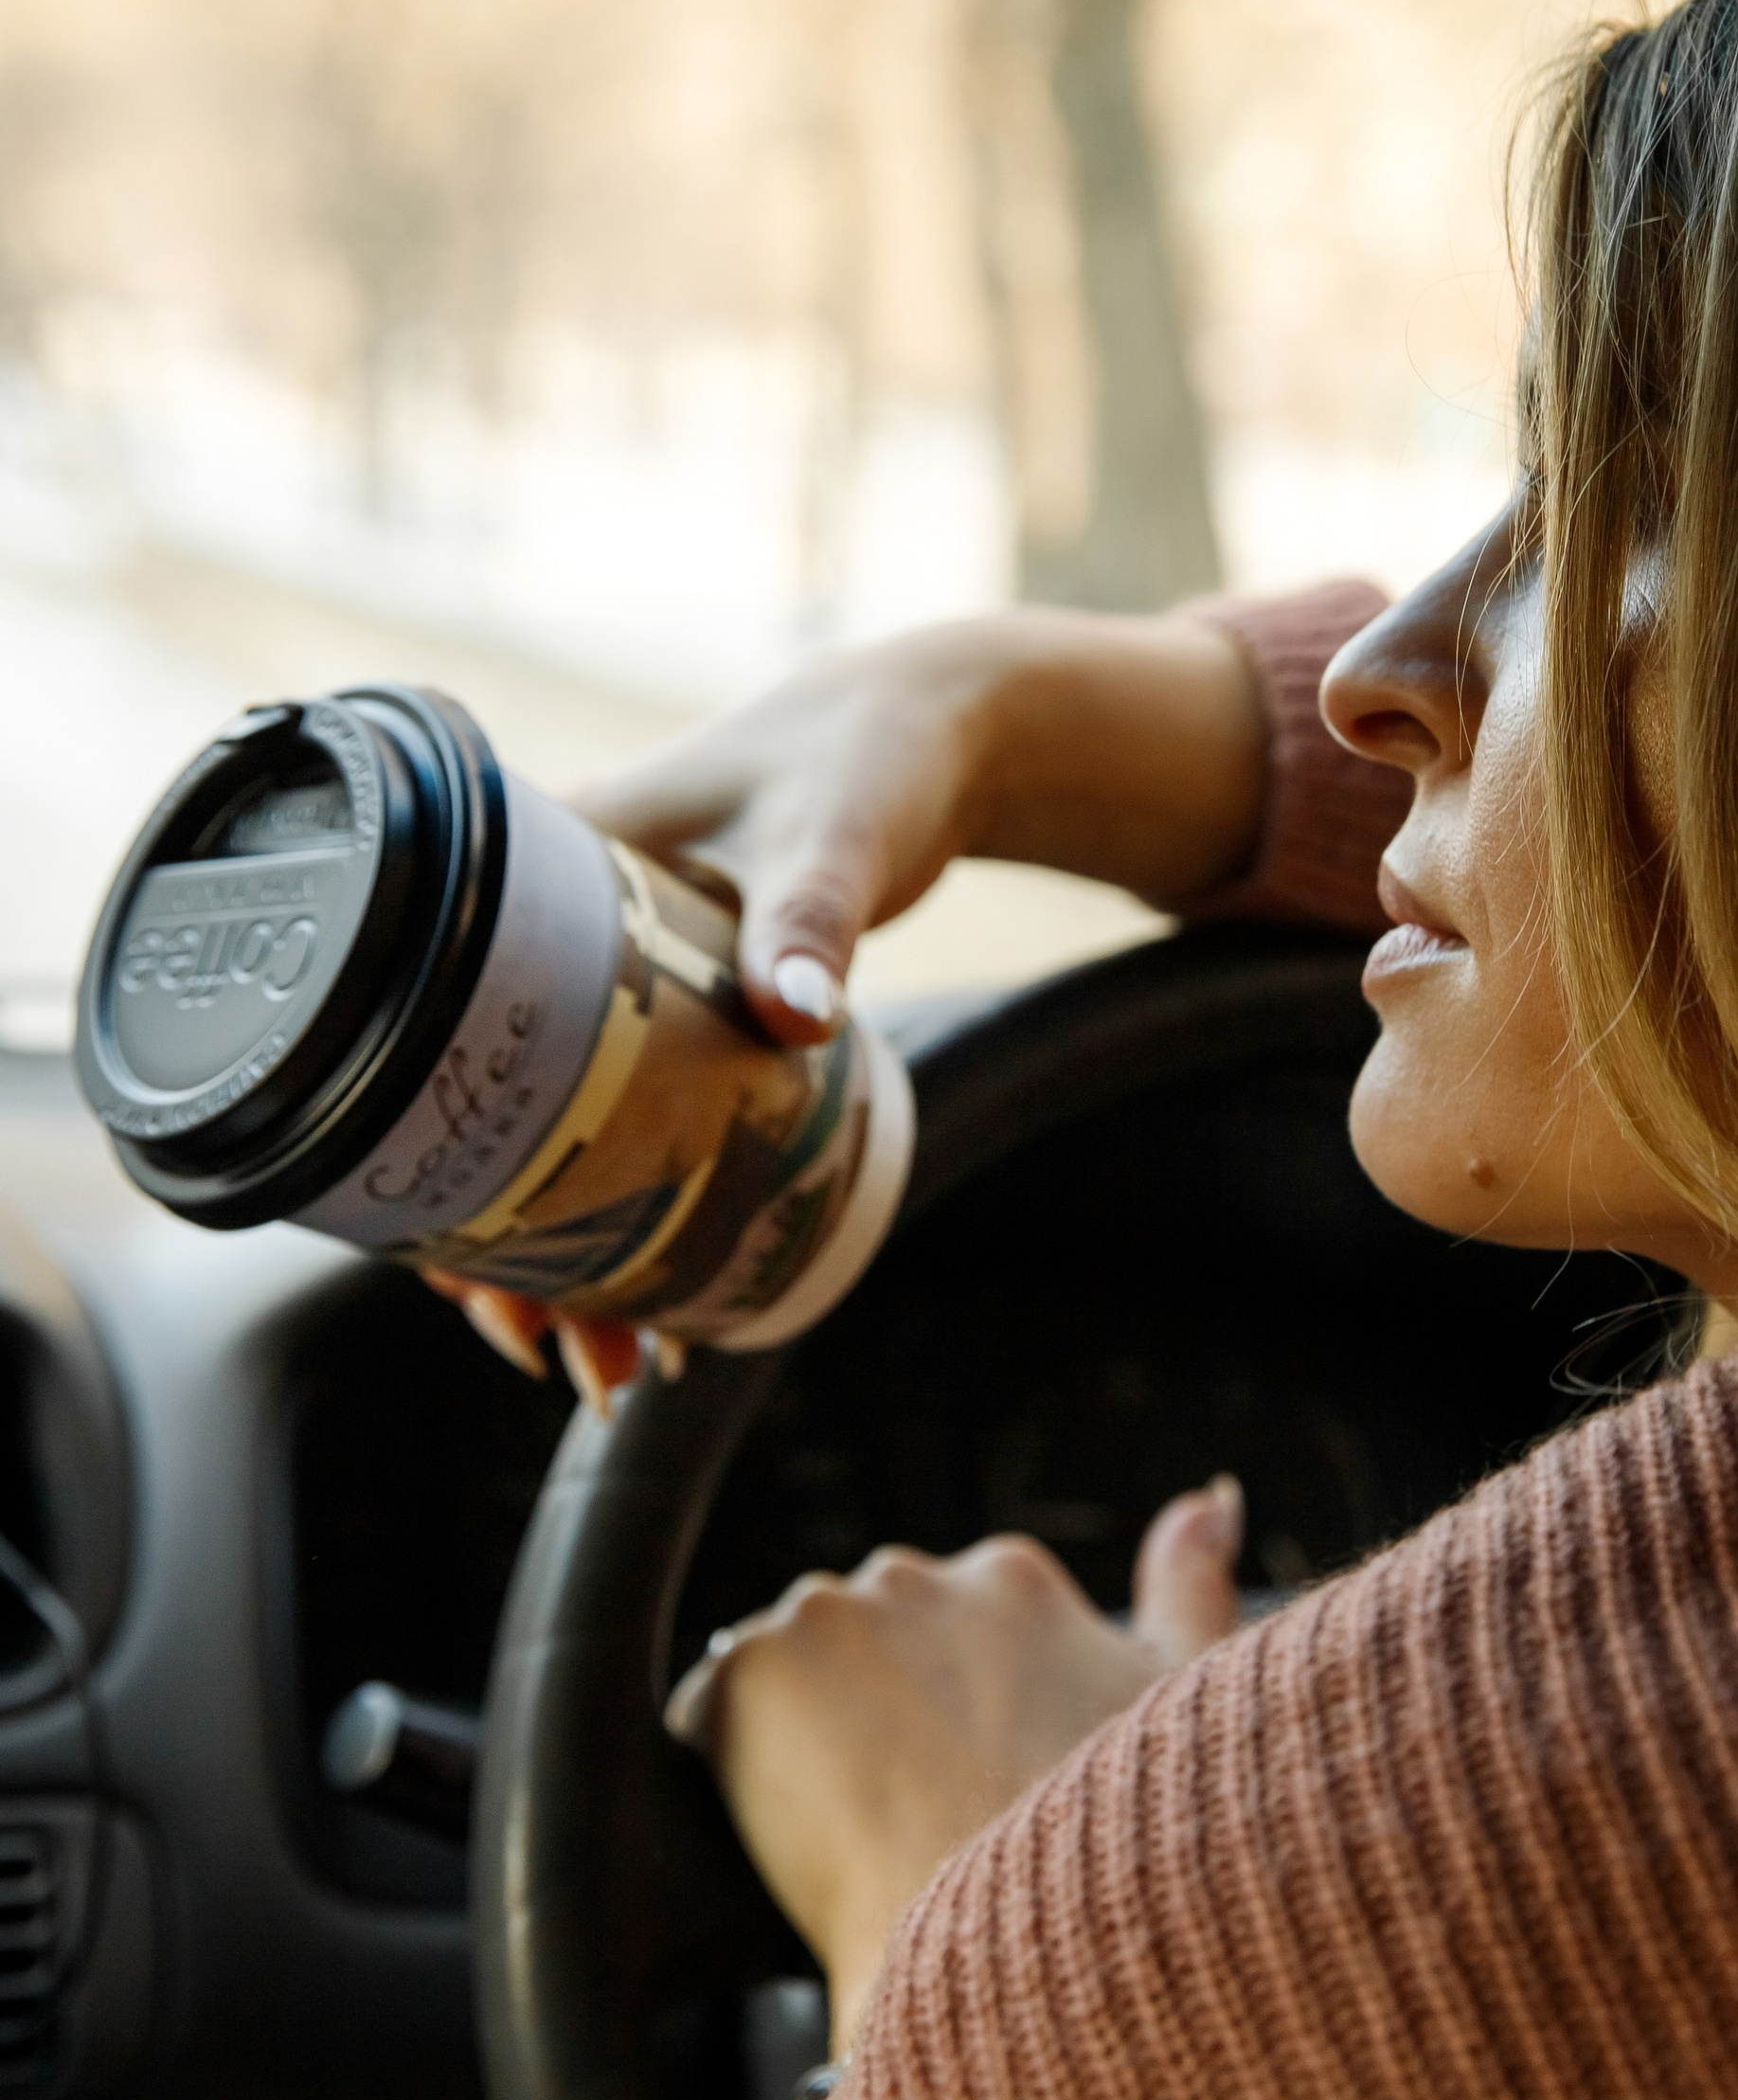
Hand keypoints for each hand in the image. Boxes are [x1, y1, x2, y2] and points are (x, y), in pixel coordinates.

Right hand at [435, 611, 1262, 1405]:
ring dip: (577, 1257)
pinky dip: (639, 1214)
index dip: (441, 1175)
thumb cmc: (865, 754)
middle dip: (512, 1258)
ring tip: (620, 1368)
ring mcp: (613, 984)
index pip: (436, 1041)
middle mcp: (553, 939)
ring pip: (560, 1144)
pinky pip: (629, 1128)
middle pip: (490, 1124)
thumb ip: (812, 917)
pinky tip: (674, 1302)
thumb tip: (800, 1020)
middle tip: (566, 1359)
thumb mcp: (831, 832)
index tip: (484, 1284)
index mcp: (537, 876)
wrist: (939, 731)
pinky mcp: (677, 1015)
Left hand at [666, 1479, 1244, 2050]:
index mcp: (1009, 1576)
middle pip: (860, 1644)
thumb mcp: (1178, 1698)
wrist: (1015, 1952)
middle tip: (910, 1820)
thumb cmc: (1113, 1845)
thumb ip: (1192, 1583)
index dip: (943, 1723)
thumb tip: (1210, 1495)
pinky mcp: (746, 1672)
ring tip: (857, 1831)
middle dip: (870, 1716)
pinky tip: (796, 1828)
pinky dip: (738, 1765)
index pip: (940, 1633)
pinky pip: (715, 1715)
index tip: (960, 1789)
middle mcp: (912, 1573)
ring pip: (789, 1675)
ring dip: (804, 1736)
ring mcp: (822, 1616)